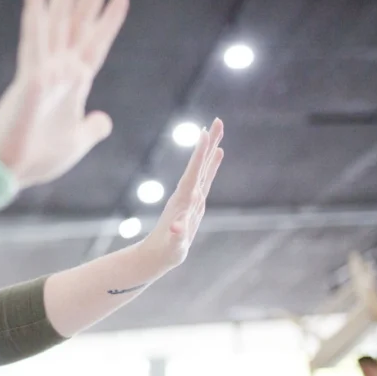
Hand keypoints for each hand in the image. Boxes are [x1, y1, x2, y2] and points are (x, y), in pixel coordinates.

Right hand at [0, 0, 129, 187]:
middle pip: (79, 20)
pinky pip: (34, 34)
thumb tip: (105, 121)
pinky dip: (35, 6)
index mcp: (74, 83)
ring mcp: (45, 67)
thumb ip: (92, 128)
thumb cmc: (36, 158)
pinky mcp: (30, 74)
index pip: (96, 42)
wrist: (8, 170)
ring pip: (58, 18)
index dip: (110, 18)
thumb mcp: (77, 142)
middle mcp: (60, 68)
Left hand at [141, 118, 224, 270]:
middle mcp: (188, 193)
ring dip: (211, 149)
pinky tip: (219, 154)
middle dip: (209, 143)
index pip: (194, 172)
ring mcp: (192, 196)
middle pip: (201, 164)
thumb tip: (177, 230)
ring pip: (204, 168)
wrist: (157, 255)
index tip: (205, 133)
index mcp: (183, 199)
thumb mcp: (173, 246)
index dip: (200, 154)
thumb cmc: (166, 250)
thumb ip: (177, 237)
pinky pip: (206, 178)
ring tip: (218, 130)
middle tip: (218, 121)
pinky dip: (213, 164)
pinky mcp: (196, 201)